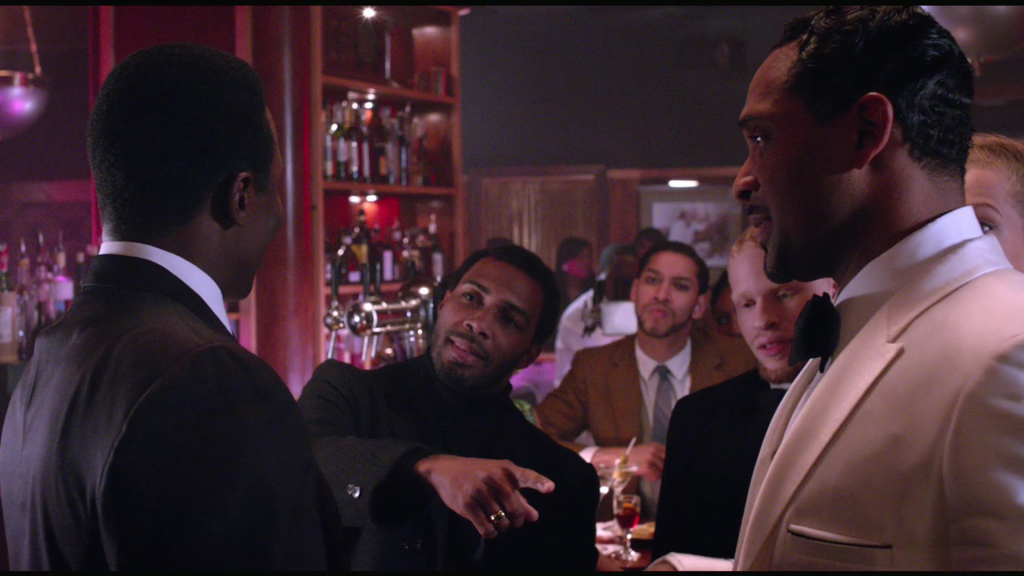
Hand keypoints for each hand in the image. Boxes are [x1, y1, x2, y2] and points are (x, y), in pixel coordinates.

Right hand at [414, 454, 554, 538]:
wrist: (444, 470)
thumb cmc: (478, 474)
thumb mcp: (499, 479)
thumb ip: (519, 497)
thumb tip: (534, 517)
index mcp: (506, 469)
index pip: (527, 476)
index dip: (540, 483)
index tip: (551, 488)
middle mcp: (494, 478)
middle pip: (515, 510)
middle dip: (516, 520)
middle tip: (513, 520)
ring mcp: (479, 490)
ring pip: (501, 521)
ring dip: (502, 526)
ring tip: (498, 520)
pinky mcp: (467, 504)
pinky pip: (487, 528)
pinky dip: (491, 533)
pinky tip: (489, 529)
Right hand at [592, 443, 665, 480]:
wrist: (620, 458)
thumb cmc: (633, 455)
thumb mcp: (646, 450)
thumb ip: (656, 454)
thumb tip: (666, 463)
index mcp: (655, 446)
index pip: (668, 454)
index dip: (668, 462)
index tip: (665, 467)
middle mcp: (654, 451)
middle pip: (666, 463)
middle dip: (663, 469)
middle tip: (657, 472)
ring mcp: (651, 458)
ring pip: (662, 471)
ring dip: (657, 475)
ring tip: (649, 474)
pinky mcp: (647, 467)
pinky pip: (656, 476)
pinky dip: (652, 478)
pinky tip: (646, 476)